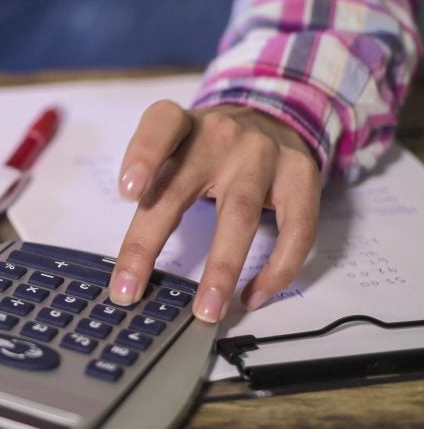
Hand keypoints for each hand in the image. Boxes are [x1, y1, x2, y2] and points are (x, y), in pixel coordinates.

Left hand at [109, 101, 320, 322]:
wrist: (272, 119)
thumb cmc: (207, 149)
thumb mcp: (174, 149)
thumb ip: (152, 187)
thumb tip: (128, 265)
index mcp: (182, 124)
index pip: (160, 126)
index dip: (143, 156)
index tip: (127, 192)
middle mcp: (221, 134)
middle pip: (181, 189)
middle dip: (150, 244)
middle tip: (129, 288)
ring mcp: (264, 154)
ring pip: (240, 214)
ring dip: (221, 268)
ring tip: (206, 310)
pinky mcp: (301, 175)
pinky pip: (295, 229)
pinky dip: (276, 269)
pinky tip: (252, 296)